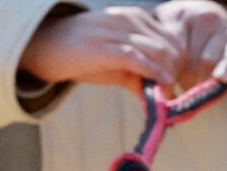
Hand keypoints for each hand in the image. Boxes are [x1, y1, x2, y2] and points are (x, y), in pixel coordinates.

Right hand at [21, 6, 186, 98]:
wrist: (47, 46)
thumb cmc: (82, 55)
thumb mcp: (115, 62)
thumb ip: (138, 75)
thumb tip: (161, 97)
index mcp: (137, 18)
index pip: (172, 37)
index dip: (180, 64)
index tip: (178, 85)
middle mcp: (131, 19)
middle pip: (171, 44)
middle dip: (177, 72)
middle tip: (174, 95)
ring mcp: (118, 31)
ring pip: (159, 51)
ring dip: (168, 76)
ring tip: (168, 97)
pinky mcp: (106, 47)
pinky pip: (138, 59)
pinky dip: (153, 75)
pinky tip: (160, 89)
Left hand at [150, 1, 226, 89]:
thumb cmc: (193, 38)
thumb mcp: (173, 40)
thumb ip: (160, 59)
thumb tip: (146, 87)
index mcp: (178, 15)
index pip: (168, 51)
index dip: (164, 74)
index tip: (160, 90)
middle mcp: (201, 16)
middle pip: (186, 59)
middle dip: (183, 80)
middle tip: (183, 91)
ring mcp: (223, 25)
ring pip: (206, 62)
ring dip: (200, 83)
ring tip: (200, 89)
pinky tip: (222, 78)